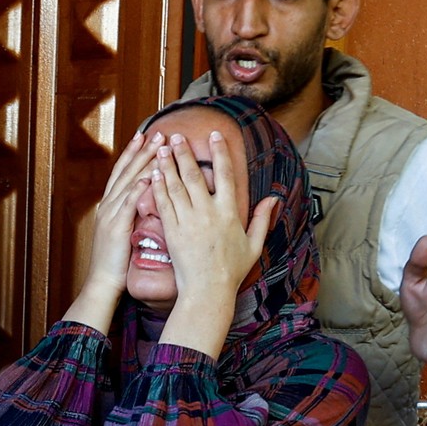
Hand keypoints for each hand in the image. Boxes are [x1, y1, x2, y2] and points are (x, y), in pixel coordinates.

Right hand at [65, 131, 162, 328]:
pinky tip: (149, 177)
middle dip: (141, 150)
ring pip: (128, 182)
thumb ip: (132, 213)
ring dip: (143, 163)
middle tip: (156, 132)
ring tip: (157, 146)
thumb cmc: (117, 260)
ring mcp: (111, 214)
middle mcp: (108, 205)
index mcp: (110, 205)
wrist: (103, 281)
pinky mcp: (116, 227)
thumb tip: (148, 199)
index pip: (122, 173)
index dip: (133, 153)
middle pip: (125, 171)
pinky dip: (138, 189)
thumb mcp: (124, 230)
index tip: (145, 136)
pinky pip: (128, 204)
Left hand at [151, 130, 275, 355]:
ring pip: (175, 186)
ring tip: (160, 148)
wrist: (208, 290)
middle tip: (176, 136)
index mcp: (229, 212)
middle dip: (184, 152)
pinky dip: (158, 187)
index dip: (219, 152)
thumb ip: (262, 219)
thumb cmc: (232, 270)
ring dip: (167, 165)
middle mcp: (207, 213)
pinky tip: (153, 174)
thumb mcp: (254, 244)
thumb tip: (273, 199)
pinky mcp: (171, 231)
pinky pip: (163, 204)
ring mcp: (187, 221)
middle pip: (194, 175)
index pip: (225, 174)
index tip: (214, 135)